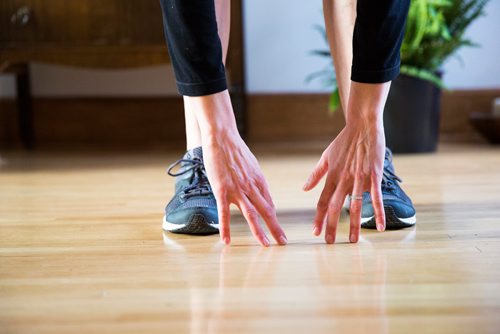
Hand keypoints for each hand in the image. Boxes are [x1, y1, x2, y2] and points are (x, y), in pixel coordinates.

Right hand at [191, 91, 286, 246]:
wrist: (222, 137)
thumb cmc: (235, 150)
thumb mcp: (251, 165)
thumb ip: (255, 180)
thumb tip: (259, 192)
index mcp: (259, 181)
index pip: (269, 203)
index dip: (274, 218)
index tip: (278, 230)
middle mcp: (252, 187)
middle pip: (266, 211)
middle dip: (276, 228)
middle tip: (283, 242)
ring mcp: (237, 189)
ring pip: (251, 214)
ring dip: (259, 231)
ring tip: (266, 245)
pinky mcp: (222, 190)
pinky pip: (224, 213)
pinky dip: (226, 228)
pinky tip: (227, 241)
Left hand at [303, 82, 389, 243]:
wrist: (363, 125)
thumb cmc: (344, 141)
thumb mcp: (326, 157)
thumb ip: (316, 174)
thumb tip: (304, 189)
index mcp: (331, 176)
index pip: (323, 201)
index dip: (319, 218)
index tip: (315, 232)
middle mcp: (343, 180)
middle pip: (335, 207)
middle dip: (331, 226)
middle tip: (329, 243)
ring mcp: (358, 178)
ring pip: (355, 206)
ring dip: (354, 225)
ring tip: (353, 241)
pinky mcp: (373, 175)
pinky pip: (376, 197)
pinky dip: (378, 212)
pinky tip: (380, 226)